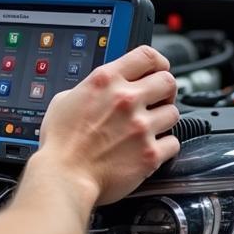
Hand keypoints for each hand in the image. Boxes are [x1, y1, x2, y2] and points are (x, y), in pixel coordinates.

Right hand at [37, 46, 179, 206]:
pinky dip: (164, 147)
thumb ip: (89, 89)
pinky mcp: (150, 153)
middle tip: (156, 101)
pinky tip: (150, 148)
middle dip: (164, 91)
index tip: (157, 70)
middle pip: (168, 81)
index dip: (157, 62)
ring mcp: (141, 127)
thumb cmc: (60, 144)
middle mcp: (127, 99)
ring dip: (164, 119)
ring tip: (149, 128)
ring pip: (174, 112)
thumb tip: (100, 90)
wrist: (64, 177)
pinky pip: (173, 143)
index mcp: (105, 81)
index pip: (146, 56)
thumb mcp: (64, 101)